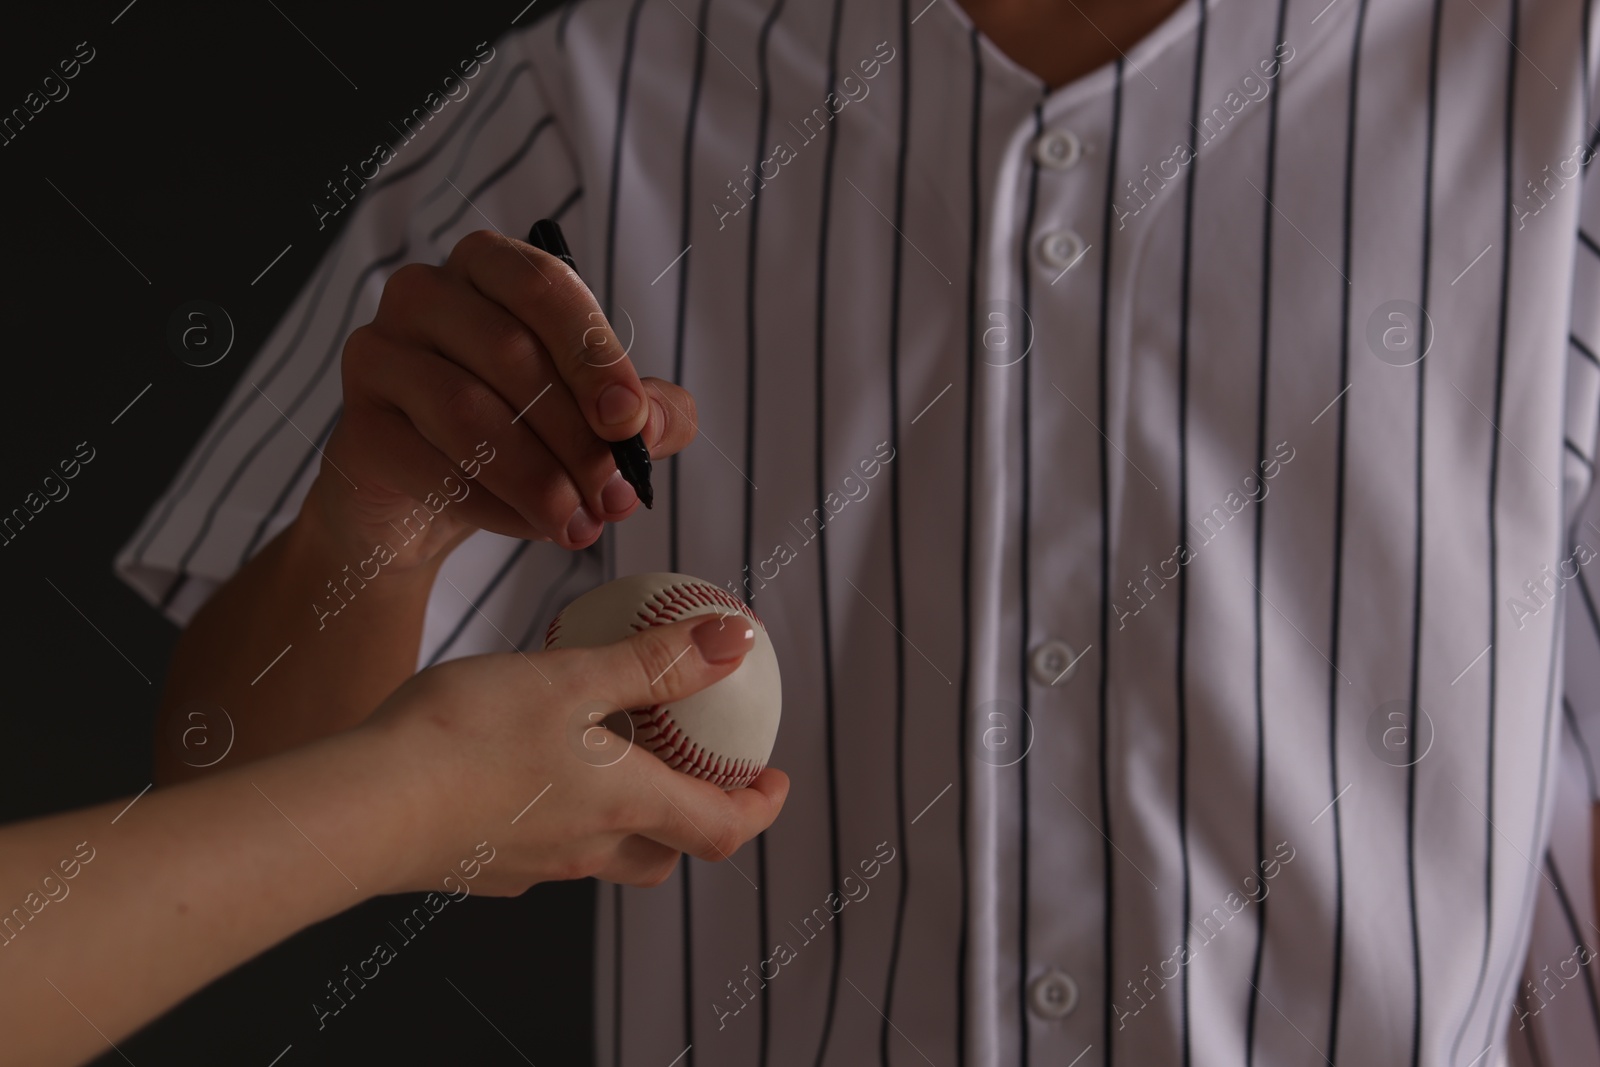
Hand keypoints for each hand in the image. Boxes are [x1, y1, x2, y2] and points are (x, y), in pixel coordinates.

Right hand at [310, 228, 699, 566]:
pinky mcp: (357, 426)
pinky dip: (494, 506)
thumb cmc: (520, 434)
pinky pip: (430, 465)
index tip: (629, 421)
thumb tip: (654, 425)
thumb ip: (648, 413)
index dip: (593, 355)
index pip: (545, 288)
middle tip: (615, 497)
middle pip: (510, 353)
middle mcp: (425, 293)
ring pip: (466, 411)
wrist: (425, 505)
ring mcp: (378, 354)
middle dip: (576, 437)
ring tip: (578, 524)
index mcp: (491, 268)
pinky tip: (531, 529)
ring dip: (537, 478)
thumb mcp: (598, 420)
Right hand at [365, 614, 788, 895]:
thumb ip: (654, 663)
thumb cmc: (467, 736)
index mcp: (624, 805)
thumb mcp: (571, 678)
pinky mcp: (483, 867)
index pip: (721, 829)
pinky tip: (530, 771)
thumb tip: (734, 643)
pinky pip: (544, 849)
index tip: (774, 778)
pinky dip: (563, 816)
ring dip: (629, 817)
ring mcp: (532, 866)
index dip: (760, 807)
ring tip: (613, 762)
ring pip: (604, 852)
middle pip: (666, 852)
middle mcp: (586, 848)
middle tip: (701, 772)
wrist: (362, 807)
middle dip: (697, 820)